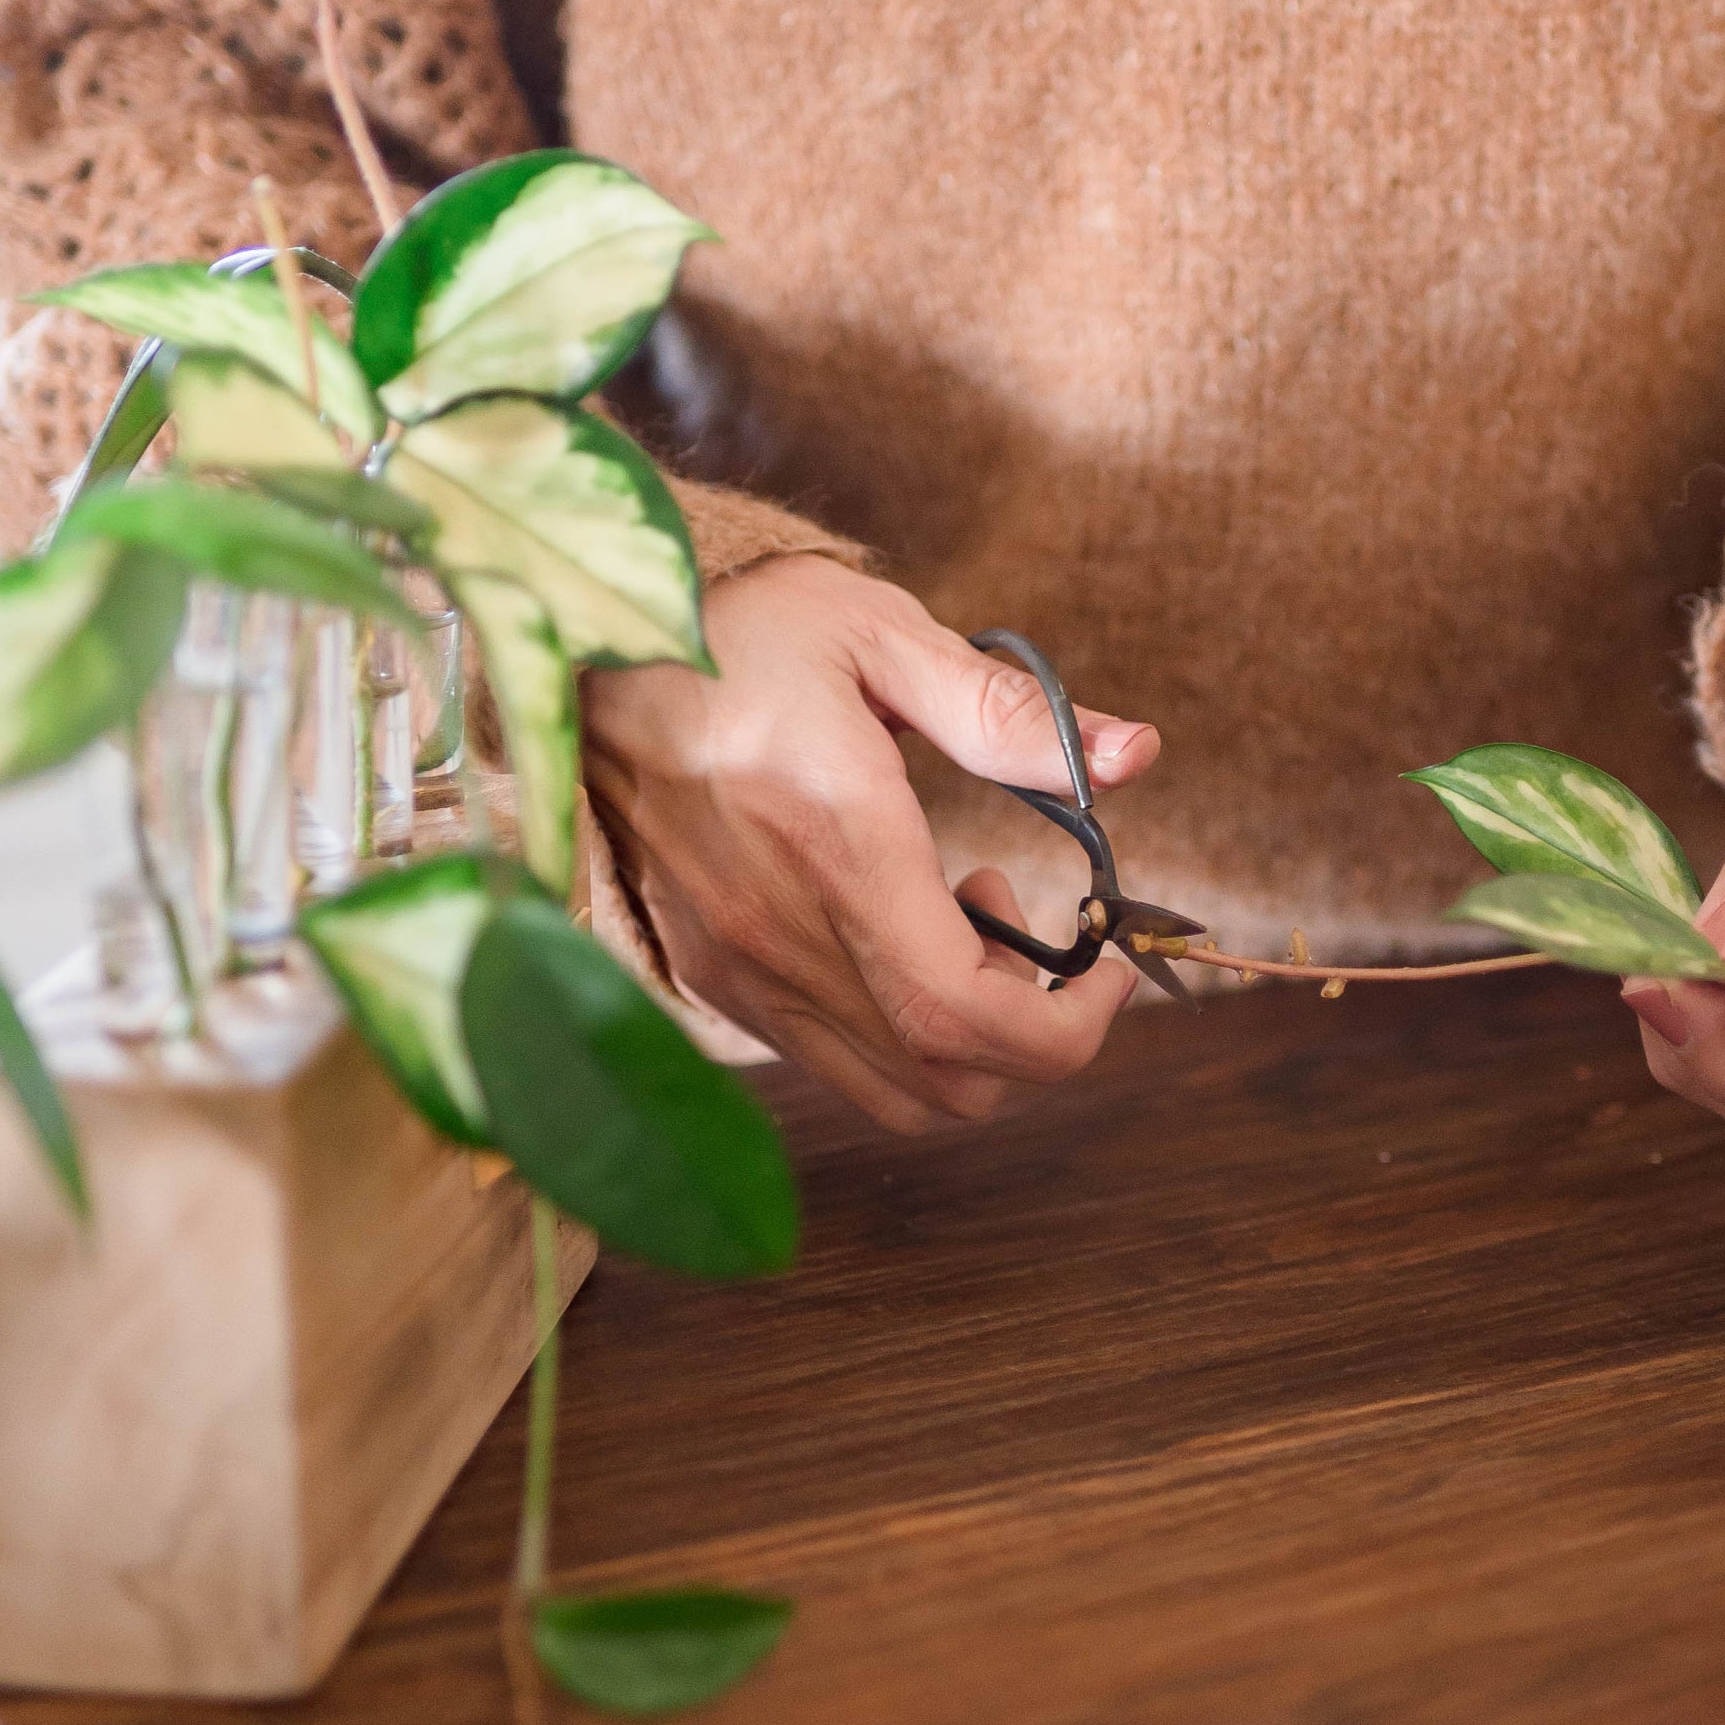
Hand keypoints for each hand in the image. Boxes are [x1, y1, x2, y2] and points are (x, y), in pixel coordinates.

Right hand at [580, 557, 1158, 1133]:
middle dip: (1036, 1040)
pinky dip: (904, 1039)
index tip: (1112, 974)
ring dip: (970, 1046)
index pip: (961, 1015)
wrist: (587, 652)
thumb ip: (1007, 712)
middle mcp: (779, 934)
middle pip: (944, 1079)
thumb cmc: (740, 629)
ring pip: (892, 1094)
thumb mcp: (881, 633)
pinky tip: (905, 933)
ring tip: (973, 926)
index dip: (1065, 1031)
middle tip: (1053, 943)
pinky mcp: (713, 977)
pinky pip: (833, 1063)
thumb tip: (1137, 755)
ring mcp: (739, 969)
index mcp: (835, 846)